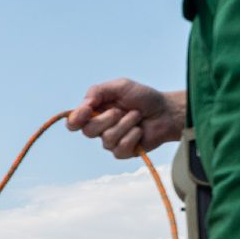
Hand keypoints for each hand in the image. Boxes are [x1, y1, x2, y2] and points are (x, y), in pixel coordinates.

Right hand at [66, 79, 185, 158]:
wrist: (166, 111)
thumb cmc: (143, 98)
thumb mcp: (120, 86)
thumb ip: (97, 91)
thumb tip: (83, 105)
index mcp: (94, 113)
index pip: (73, 122)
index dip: (75, 119)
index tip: (86, 112)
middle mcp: (99, 128)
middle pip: (88, 131)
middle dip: (107, 119)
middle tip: (121, 110)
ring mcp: (110, 142)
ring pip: (107, 139)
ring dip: (126, 124)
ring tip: (137, 116)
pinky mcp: (122, 152)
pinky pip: (120, 148)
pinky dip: (133, 136)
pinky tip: (140, 130)